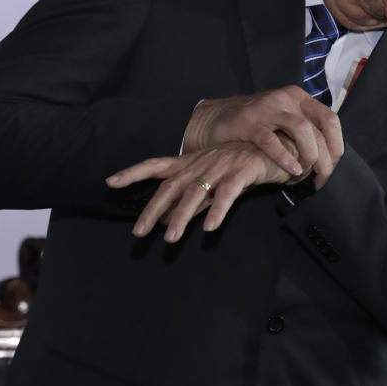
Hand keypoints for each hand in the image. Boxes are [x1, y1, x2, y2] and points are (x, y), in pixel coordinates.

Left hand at [106, 141, 294, 242]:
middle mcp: (200, 163)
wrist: (276, 147)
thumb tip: (165, 220)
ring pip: (196, 193)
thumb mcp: (209, 181)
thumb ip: (188, 200)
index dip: (132, 172)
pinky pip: (228, 193)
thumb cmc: (238, 166)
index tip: (110, 182)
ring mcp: (221, 166)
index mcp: (189, 163)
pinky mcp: (242, 172)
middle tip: (138, 233)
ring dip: (181, 217)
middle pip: (171, 187)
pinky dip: (218, 210)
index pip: (154, 165)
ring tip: (170, 239)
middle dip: (152, 210)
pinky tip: (210, 228)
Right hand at [183, 86, 342, 178]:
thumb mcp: (283, 121)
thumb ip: (304, 132)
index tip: (335, 167)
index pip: (330, 119)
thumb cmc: (254, 126)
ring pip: (301, 129)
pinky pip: (272, 140)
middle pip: (318, 127)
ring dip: (310, 154)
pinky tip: (292, 171)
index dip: (337, 145)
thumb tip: (330, 157)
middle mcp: (285, 98)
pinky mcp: (248, 121)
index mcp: (298, 98)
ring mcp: (267, 108)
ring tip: (307, 174)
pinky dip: (285, 157)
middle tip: (323, 178)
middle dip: (326, 158)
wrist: (215, 119)